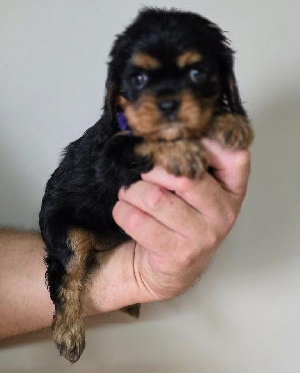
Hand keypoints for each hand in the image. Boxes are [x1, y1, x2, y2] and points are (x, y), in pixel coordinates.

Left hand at [111, 139, 250, 301]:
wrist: (169, 268)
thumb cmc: (179, 218)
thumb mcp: (194, 189)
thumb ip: (188, 161)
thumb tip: (154, 132)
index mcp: (232, 190)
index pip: (234, 155)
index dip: (203, 141)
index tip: (173, 141)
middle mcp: (224, 213)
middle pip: (184, 176)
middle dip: (150, 168)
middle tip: (138, 167)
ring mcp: (204, 236)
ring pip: (154, 198)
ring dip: (131, 191)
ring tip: (129, 192)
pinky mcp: (179, 254)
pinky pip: (137, 221)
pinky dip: (122, 211)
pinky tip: (125, 211)